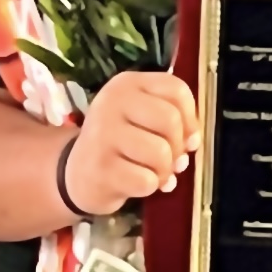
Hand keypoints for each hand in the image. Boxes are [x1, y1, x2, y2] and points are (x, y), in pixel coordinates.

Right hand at [68, 73, 200, 215]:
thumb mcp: (142, 118)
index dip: (191, 118)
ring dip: (165, 171)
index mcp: (127, 83)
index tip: (187, 137)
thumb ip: (173, 121)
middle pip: (170, 120)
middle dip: (178, 147)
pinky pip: (147, 181)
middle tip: (169, 159)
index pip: (176, 89)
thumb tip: (192, 143)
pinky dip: (150, 187)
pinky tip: (136, 183)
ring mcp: (103, 134)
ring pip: (161, 153)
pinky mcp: (101, 168)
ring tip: (152, 173)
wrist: (79, 173)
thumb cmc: (121, 142)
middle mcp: (111, 102)